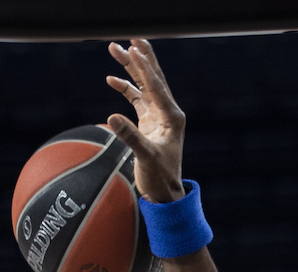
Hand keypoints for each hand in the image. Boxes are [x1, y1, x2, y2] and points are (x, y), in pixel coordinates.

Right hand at [105, 39, 184, 203]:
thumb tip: (111, 116)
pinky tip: (111, 79)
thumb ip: (129, 136)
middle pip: (153, 80)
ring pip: (144, 86)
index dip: (145, 67)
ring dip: (130, 69)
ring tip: (115, 49)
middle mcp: (168, 114)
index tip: (134, 48)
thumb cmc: (160, 176)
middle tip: (131, 39)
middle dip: (141, 59)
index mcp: (172, 118)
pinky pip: (137, 99)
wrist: (165, 192)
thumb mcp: (145, 156)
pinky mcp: (149, 123)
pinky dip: (125, 88)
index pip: (156, 87)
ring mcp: (158, 117)